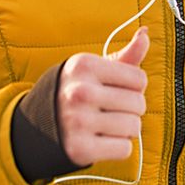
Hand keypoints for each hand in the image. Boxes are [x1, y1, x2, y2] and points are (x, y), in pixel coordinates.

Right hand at [57, 27, 148, 165]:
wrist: (40, 125)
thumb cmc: (77, 92)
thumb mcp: (95, 70)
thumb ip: (125, 56)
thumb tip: (145, 35)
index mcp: (84, 66)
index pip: (139, 79)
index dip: (132, 88)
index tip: (113, 91)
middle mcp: (79, 92)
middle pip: (139, 104)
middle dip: (130, 110)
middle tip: (108, 111)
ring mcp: (78, 122)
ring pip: (134, 127)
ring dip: (126, 130)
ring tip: (105, 126)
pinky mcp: (80, 149)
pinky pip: (125, 149)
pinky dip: (118, 148)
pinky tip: (101, 141)